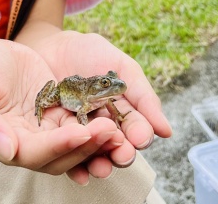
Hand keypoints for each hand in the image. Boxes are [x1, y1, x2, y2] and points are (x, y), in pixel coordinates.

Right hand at [0, 39, 123, 184]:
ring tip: (118, 130)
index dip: (58, 146)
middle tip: (110, 132)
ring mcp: (42, 129)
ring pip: (73, 144)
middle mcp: (25, 143)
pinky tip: (113, 116)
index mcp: (2, 144)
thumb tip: (7, 151)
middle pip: (59, 155)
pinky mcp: (56, 113)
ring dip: (95, 141)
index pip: (34, 154)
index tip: (81, 134)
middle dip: (85, 146)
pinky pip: (78, 122)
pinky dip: (95, 124)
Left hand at [34, 31, 171, 177]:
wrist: (52, 45)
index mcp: (123, 111)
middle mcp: (104, 126)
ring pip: (93, 154)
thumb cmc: (89, 52)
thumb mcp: (122, 67)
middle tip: (122, 152)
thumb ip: (143, 96)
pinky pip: (66, 154)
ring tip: (101, 165)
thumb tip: (166, 131)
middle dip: (121, 152)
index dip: (140, 135)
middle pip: (116, 146)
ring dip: (100, 163)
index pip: (136, 129)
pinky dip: (74, 166)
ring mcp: (81, 132)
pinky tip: (80, 173)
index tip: (141, 137)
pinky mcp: (58, 136)